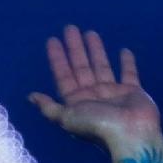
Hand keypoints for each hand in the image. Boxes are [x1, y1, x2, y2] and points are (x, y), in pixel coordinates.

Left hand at [28, 27, 161, 149]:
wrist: (130, 135)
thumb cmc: (97, 126)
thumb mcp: (66, 117)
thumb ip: (49, 107)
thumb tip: (30, 97)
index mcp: (76, 102)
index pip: (63, 76)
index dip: (57, 58)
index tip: (53, 40)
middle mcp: (92, 96)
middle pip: (81, 67)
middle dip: (75, 48)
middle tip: (70, 28)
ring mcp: (113, 93)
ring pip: (101, 66)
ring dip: (95, 50)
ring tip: (90, 32)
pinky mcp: (132, 92)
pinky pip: (129, 73)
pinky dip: (127, 63)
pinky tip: (124, 50)